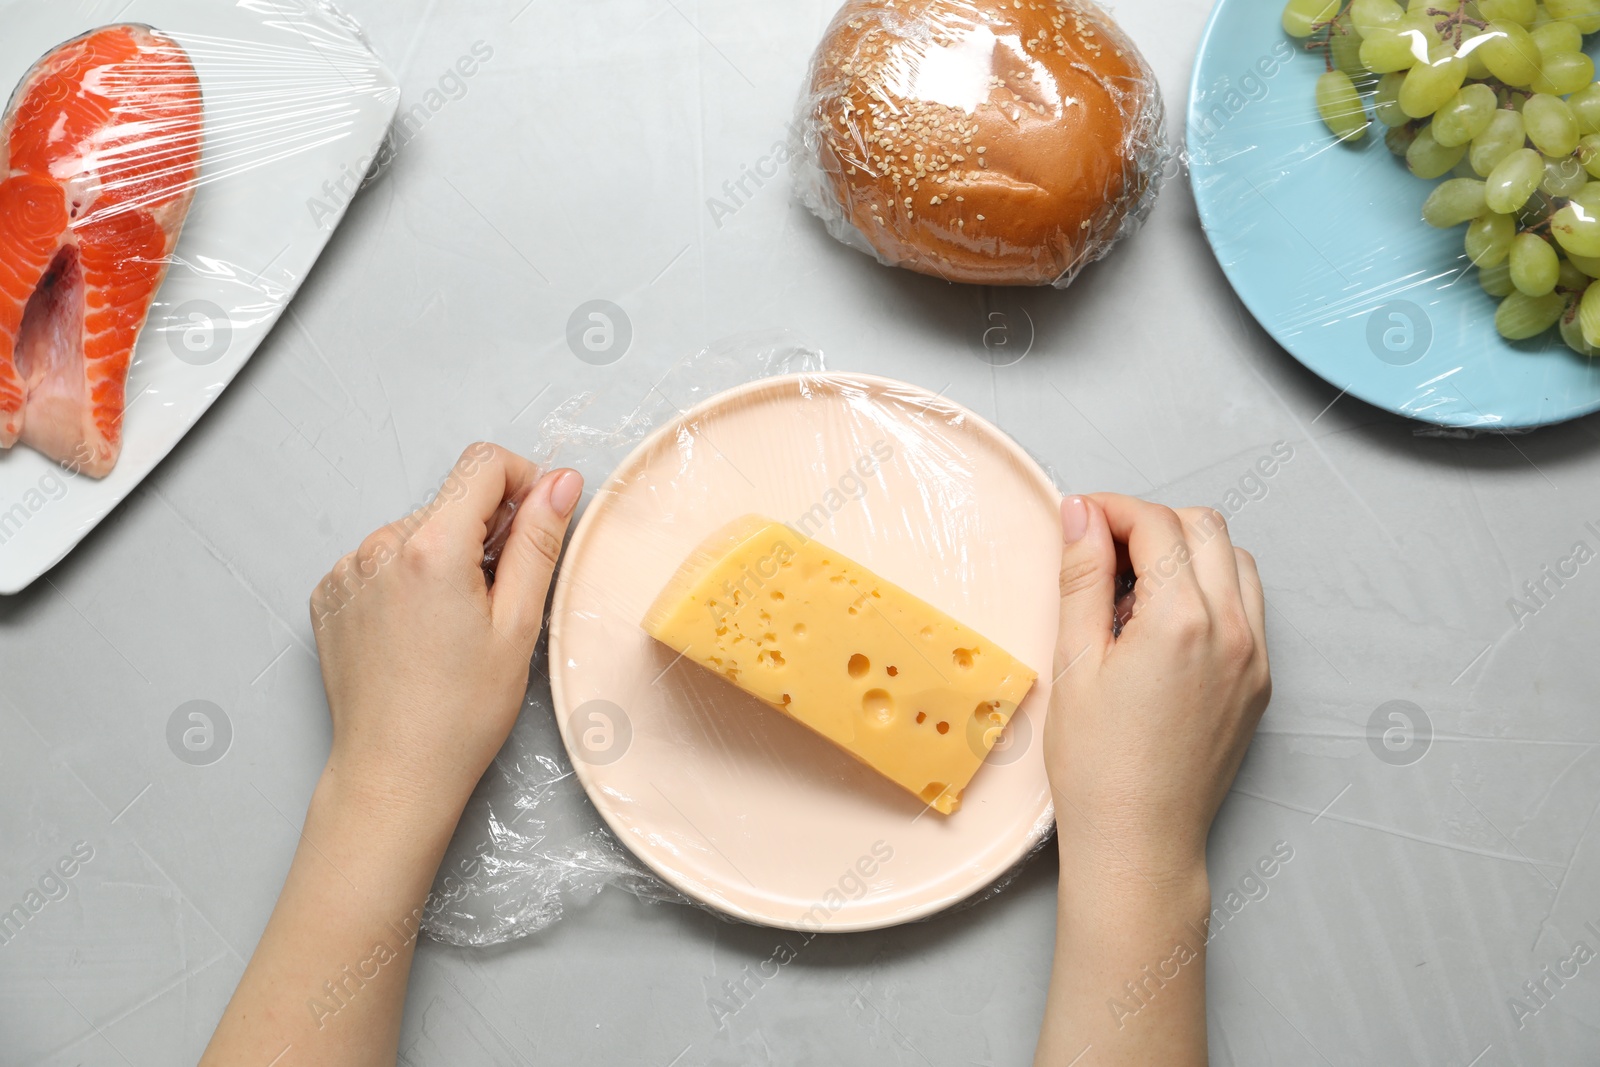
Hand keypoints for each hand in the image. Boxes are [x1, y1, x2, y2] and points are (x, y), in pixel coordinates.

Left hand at [309, 442, 583, 822]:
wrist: (394, 772)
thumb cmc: (459, 715)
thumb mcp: (519, 624)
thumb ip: (539, 542)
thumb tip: (559, 483)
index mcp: (431, 547)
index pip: (483, 463)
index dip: (523, 481)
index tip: (535, 523)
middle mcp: (380, 546)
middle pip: (452, 502)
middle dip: (485, 533)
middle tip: (499, 600)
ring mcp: (348, 570)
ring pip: (417, 531)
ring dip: (444, 558)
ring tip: (454, 625)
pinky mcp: (331, 594)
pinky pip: (382, 560)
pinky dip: (408, 580)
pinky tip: (420, 630)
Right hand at [1033, 494, 1270, 1065]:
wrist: (1141, 842)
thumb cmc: (1098, 766)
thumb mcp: (1074, 662)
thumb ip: (1082, 578)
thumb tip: (1080, 515)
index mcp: (1182, 620)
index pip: (1155, 524)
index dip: (1111, 508)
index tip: (1077, 517)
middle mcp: (1233, 629)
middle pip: (1204, 527)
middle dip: (1150, 521)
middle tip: (1100, 546)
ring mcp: (1255, 656)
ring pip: (1235, 560)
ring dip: (1187, 550)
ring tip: (1133, 583)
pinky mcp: (1259, 682)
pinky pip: (1247, 605)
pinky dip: (1210, 588)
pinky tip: (1163, 619)